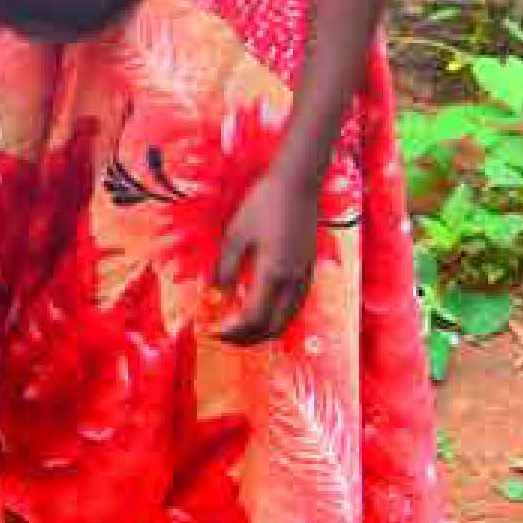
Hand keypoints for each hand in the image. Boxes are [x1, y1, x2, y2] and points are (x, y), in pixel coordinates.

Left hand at [214, 154, 322, 346]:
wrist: (298, 183)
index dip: (231, 332)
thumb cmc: (264, 203)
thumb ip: (225, 268)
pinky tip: (262, 309)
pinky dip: (277, 317)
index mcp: (273, 274)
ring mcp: (305, 277)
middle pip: (273, 328)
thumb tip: (214, 293)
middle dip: (247, 339)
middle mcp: (293, 281)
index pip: (252, 319)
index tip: (212, 332)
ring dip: (263, 331)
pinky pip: (294, 307)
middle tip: (224, 336)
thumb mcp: (235, 234)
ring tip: (241, 329)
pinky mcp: (310, 270)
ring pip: (287, 320)